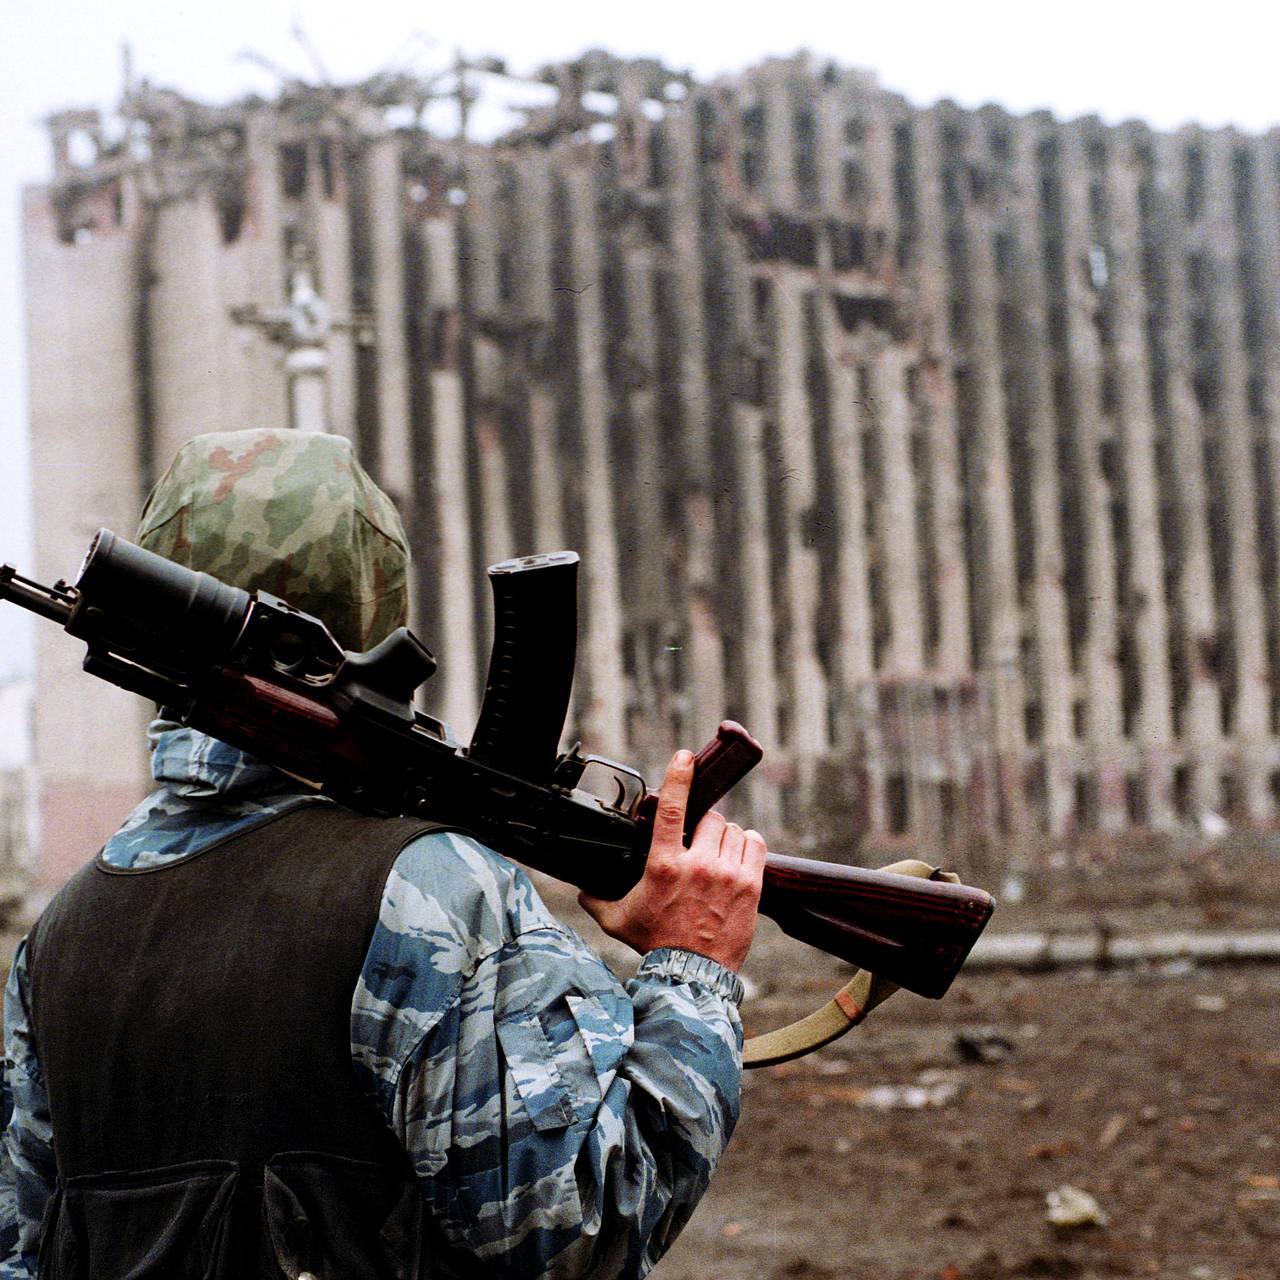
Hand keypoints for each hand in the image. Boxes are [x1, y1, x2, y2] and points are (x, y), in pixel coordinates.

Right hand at [578, 749, 766, 971]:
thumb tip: (581, 889)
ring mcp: (727, 874)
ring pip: (733, 830)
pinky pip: (755, 844)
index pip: (672, 808)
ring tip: (716, 856)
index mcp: (664, 865)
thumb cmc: (653, 945)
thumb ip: (597, 899)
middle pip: (709, 818)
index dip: (678, 776)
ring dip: (724, 838)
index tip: (684, 756)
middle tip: (697, 846)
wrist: (692, 976)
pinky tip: (737, 857)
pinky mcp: (750, 885)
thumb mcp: (617, 920)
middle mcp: (697, 864)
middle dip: (703, 826)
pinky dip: (747, 846)